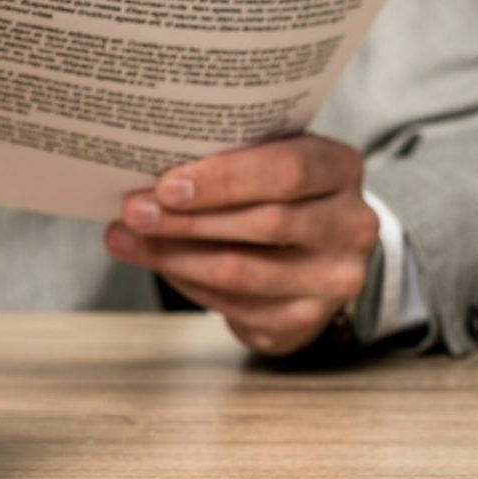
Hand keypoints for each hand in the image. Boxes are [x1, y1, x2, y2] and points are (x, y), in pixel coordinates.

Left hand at [103, 134, 378, 356]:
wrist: (313, 248)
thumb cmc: (274, 189)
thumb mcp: (264, 158)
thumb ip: (222, 158)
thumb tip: (142, 175)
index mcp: (341, 168)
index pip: (288, 170)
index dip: (223, 179)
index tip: (165, 186)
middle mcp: (351, 225)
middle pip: (264, 224)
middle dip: (187, 220)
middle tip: (133, 212)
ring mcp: (334, 279)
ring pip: (242, 272)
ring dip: (174, 256)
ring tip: (126, 239)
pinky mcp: (306, 320)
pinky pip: (235, 306)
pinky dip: (187, 283)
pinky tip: (159, 264)